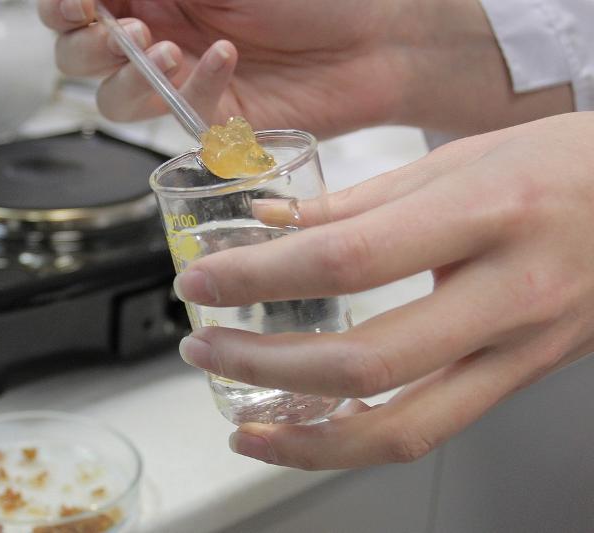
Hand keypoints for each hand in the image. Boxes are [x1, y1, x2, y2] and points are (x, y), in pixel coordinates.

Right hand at [39, 0, 572, 137]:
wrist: (375, 36)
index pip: (74, 5)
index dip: (61, 7)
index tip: (77, 2)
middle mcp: (159, 33)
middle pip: (78, 55)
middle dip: (85, 46)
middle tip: (118, 30)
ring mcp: (181, 80)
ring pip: (113, 98)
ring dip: (125, 76)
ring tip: (163, 50)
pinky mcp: (209, 120)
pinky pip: (173, 119)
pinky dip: (190, 90)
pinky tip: (224, 59)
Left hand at [174, 112, 593, 469]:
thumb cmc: (563, 165)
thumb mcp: (457, 160)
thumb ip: (357, 201)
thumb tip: (271, 221)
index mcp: (487, 214)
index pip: (347, 259)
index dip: (259, 278)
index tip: (202, 282)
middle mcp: (510, 294)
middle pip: (366, 361)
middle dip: (264, 366)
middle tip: (205, 350)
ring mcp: (521, 349)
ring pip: (403, 428)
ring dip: (306, 437)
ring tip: (244, 425)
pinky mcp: (521, 379)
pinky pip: (432, 428)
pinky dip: (359, 440)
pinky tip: (313, 428)